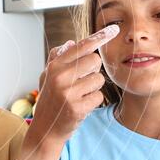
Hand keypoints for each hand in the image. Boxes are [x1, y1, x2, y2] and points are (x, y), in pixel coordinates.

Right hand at [31, 24, 119, 145]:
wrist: (46, 129)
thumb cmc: (49, 100)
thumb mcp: (47, 76)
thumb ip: (57, 58)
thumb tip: (70, 42)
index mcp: (55, 66)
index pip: (82, 46)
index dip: (99, 37)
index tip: (113, 29)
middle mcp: (60, 77)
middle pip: (95, 61)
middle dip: (93, 70)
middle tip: (82, 81)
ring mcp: (68, 92)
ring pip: (99, 79)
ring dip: (93, 88)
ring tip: (79, 95)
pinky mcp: (77, 107)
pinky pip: (98, 96)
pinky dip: (93, 101)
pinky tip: (81, 105)